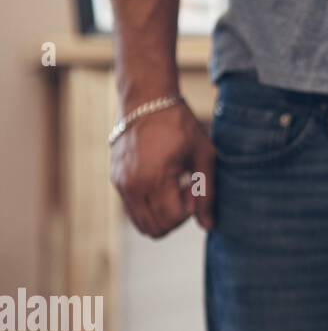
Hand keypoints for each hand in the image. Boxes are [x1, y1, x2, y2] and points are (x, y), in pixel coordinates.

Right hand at [110, 101, 215, 237]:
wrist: (147, 102)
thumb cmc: (180, 125)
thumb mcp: (203, 155)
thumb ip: (207, 192)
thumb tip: (208, 226)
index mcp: (154, 178)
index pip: (171, 219)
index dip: (190, 210)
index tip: (193, 186)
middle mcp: (132, 186)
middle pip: (156, 229)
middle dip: (176, 217)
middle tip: (186, 190)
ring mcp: (121, 185)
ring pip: (143, 224)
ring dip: (163, 215)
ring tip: (174, 188)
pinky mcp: (116, 181)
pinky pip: (133, 211)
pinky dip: (151, 208)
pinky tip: (163, 184)